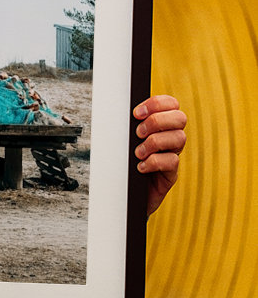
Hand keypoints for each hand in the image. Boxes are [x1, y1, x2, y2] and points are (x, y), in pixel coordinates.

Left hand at [133, 95, 186, 215]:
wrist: (124, 194)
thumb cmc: (124, 163)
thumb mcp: (125, 140)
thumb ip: (129, 125)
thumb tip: (118, 110)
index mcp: (161, 125)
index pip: (171, 104)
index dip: (157, 103)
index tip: (136, 113)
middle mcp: (171, 138)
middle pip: (180, 118)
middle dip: (156, 121)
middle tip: (138, 133)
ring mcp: (172, 155)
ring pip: (179, 138)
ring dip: (154, 142)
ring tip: (138, 153)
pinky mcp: (171, 174)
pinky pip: (172, 161)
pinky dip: (154, 162)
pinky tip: (140, 167)